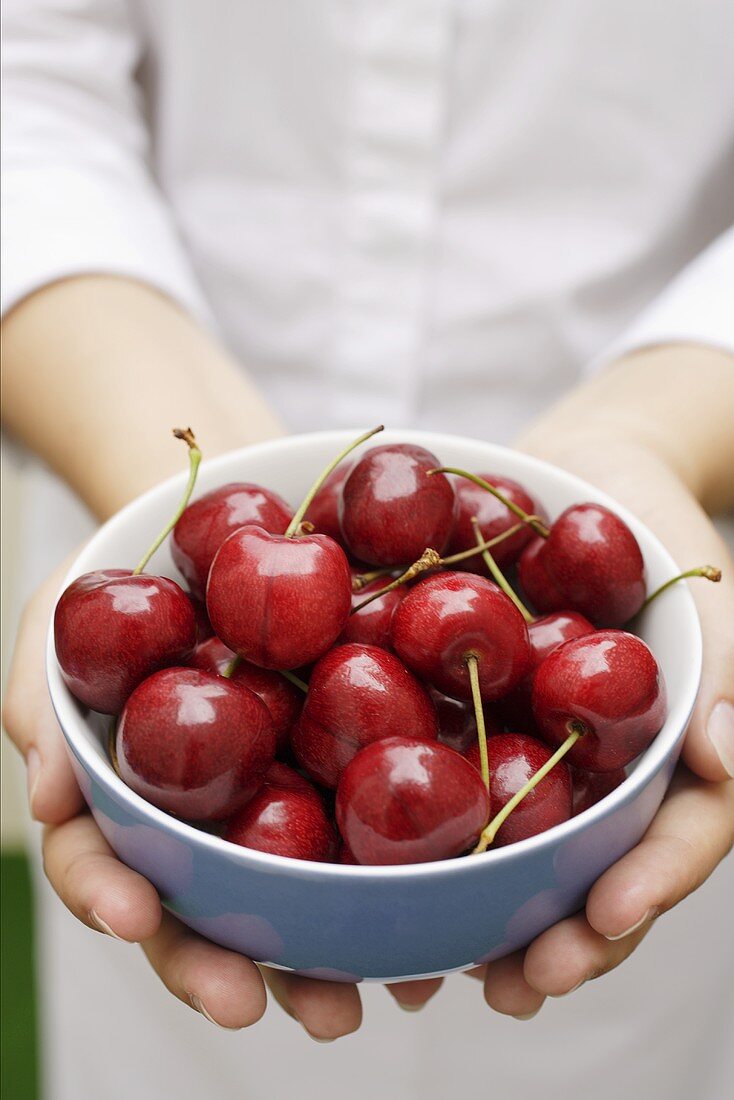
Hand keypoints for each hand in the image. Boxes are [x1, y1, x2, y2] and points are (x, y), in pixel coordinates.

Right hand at [2, 561, 362, 1039]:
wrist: (216, 539)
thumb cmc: (126, 586)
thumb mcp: (62, 620)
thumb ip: (43, 702)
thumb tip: (45, 799)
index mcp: (122, 797)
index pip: (101, 861)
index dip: (109, 895)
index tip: (135, 916)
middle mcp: (194, 820)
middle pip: (196, 911)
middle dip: (219, 967)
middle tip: (254, 1004)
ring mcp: (267, 803)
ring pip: (284, 900)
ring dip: (313, 963)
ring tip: (351, 1002)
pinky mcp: (335, 776)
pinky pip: (364, 839)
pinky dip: (390, 893)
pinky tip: (429, 929)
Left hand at [470, 416, 733, 1017]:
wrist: (584, 468)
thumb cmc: (659, 526)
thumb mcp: (706, 592)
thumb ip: (726, 671)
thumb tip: (728, 763)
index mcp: (666, 758)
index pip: (675, 840)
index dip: (647, 888)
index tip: (602, 919)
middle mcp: (602, 772)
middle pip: (595, 873)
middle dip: (564, 938)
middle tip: (516, 985)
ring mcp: (538, 752)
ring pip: (519, 850)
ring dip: (487, 915)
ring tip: (441, 966)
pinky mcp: (471, 720)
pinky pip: (446, 779)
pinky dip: (421, 832)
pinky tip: (377, 871)